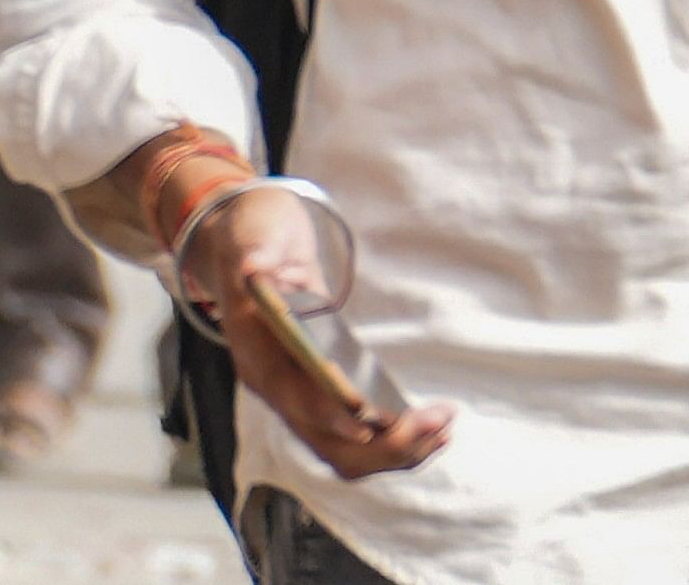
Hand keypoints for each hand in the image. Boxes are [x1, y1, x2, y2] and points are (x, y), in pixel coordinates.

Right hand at [193, 183, 455, 476]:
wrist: (245, 249)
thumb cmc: (257, 240)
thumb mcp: (257, 236)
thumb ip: (257, 254)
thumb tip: (255, 266)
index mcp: (258, 357)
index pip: (299, 401)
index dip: (339, 414)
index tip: (383, 419)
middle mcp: (275, 388)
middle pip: (329, 443)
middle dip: (386, 444)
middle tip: (441, 421)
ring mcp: (294, 398)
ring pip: (343, 451)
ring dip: (395, 450)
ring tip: (443, 427)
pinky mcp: (315, 398)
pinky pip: (351, 439)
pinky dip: (390, 441)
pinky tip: (428, 427)